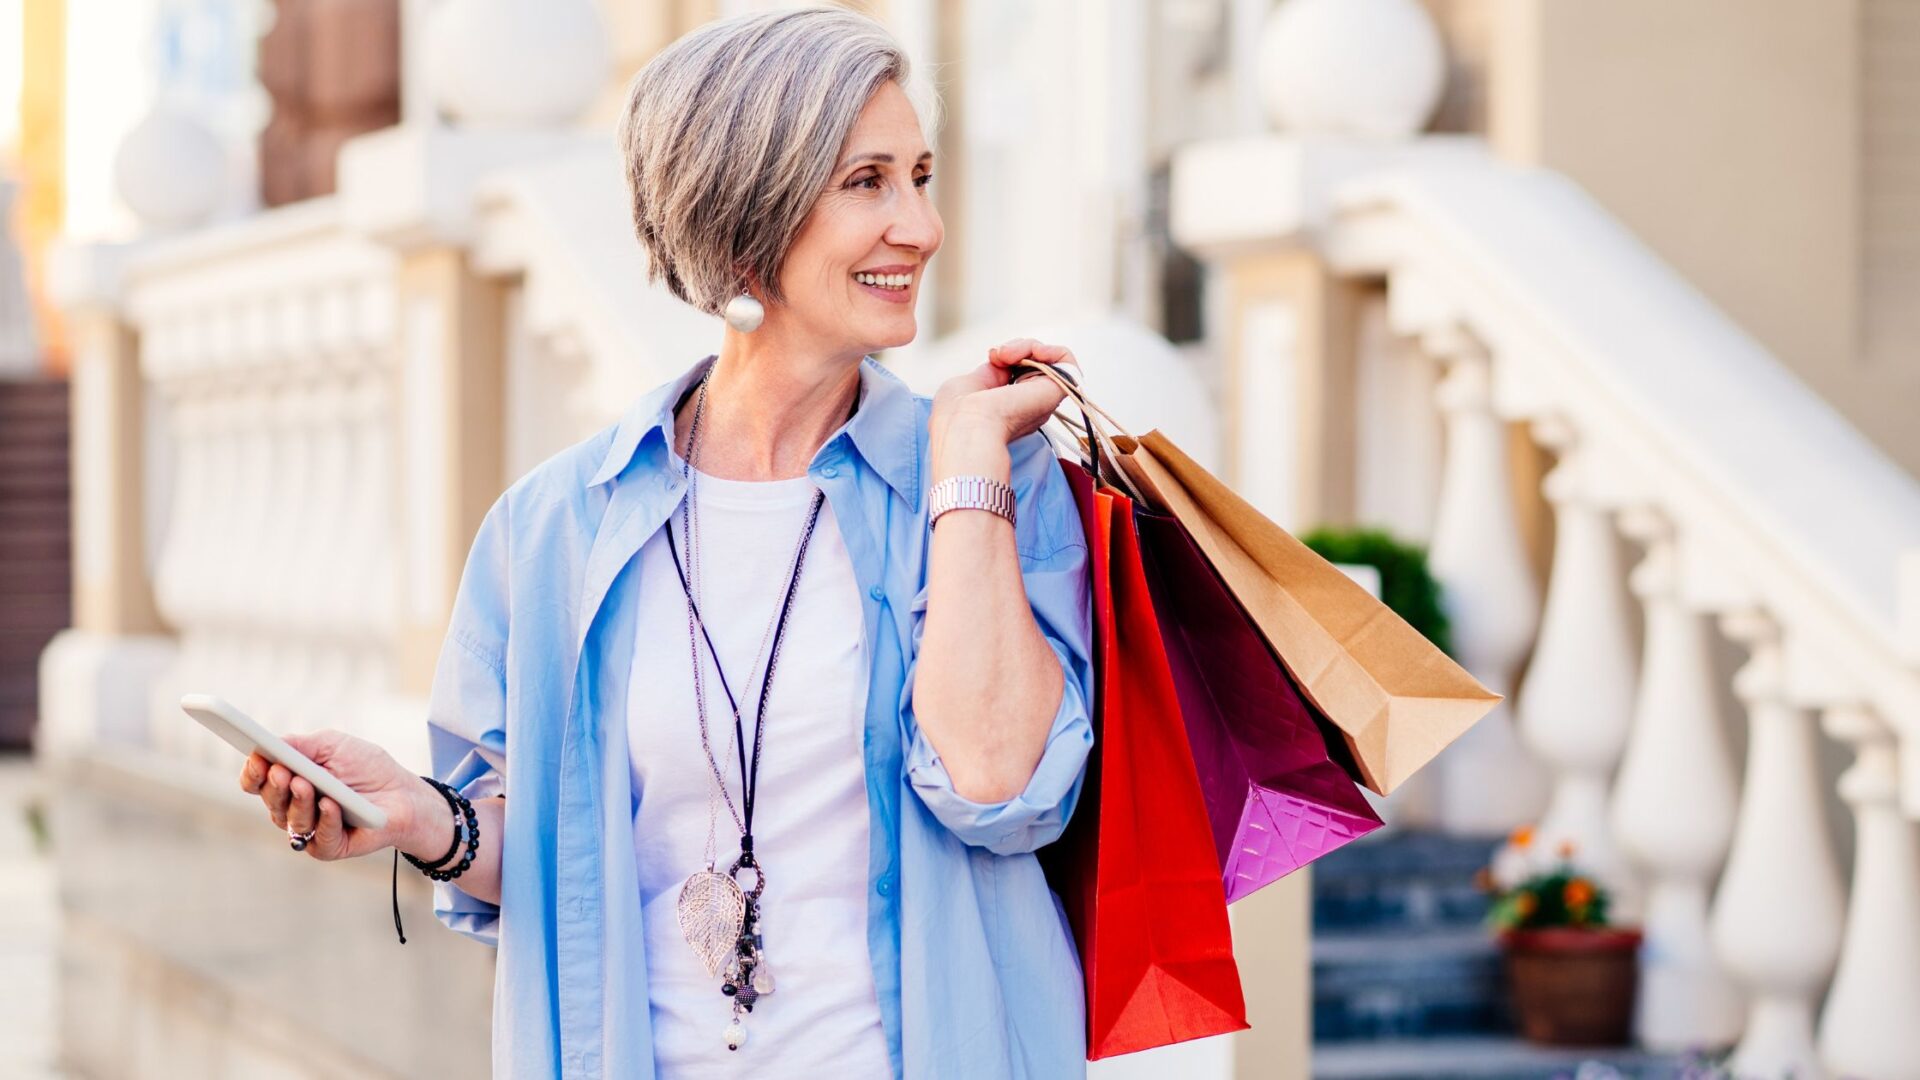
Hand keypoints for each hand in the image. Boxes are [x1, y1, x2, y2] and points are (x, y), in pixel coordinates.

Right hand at [238, 730, 437, 861]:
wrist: (404, 793)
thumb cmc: (367, 768)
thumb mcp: (334, 746)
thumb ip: (301, 745)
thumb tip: (271, 744)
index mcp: (289, 781)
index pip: (258, 782)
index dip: (253, 773)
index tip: (258, 759)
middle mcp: (294, 807)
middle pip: (270, 801)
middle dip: (274, 786)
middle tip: (281, 771)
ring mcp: (311, 829)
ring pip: (292, 820)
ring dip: (299, 801)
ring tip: (305, 784)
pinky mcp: (330, 847)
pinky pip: (320, 838)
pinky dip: (325, 820)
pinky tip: (330, 805)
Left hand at [928, 338, 1075, 480]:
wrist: (969, 428)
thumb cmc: (957, 415)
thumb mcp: (966, 385)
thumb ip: (988, 374)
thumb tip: (1002, 362)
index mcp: (1006, 408)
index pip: (1017, 372)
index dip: (1006, 357)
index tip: (992, 356)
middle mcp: (1028, 406)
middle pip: (1033, 364)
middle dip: (1017, 348)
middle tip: (999, 355)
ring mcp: (1043, 400)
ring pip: (1047, 360)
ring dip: (1029, 347)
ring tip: (1009, 354)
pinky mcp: (1057, 393)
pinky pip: (1065, 361)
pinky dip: (1052, 350)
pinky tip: (1035, 352)